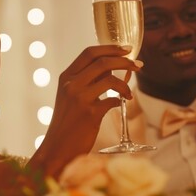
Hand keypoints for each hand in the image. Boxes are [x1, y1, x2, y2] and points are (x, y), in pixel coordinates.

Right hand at [29, 45, 142, 177]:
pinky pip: (113, 100)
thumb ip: (87, 80)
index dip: (110, 48)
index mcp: (65, 77)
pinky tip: (122, 104)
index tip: (127, 49)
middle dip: (124, 61)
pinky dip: (121, 100)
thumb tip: (111, 67)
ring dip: (125, 83)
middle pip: (103, 62)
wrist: (57, 148)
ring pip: (110, 79)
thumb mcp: (70, 96)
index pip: (89, 53)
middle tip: (138, 65)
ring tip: (129, 92)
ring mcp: (80, 98)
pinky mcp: (90, 114)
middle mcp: (71, 84)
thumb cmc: (67, 122)